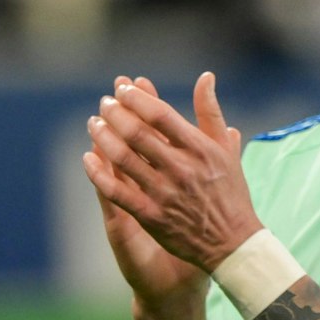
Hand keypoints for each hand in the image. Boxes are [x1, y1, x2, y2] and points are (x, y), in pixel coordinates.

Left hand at [82, 71, 263, 273]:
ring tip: (94, 123)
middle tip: (104, 103)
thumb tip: (205, 77)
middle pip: (137, 133)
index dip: (137, 98)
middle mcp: (181, 169)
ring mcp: (163, 193)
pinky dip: (98, 173)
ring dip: (103, 137)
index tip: (123, 88)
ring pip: (123, 159)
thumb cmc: (229, 192)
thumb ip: (210, 112)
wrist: (231, 242)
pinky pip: (116, 191)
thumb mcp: (225, 150)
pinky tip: (87, 158)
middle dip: (115, 113)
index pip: (161, 115)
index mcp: (200, 149)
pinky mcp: (150, 216)